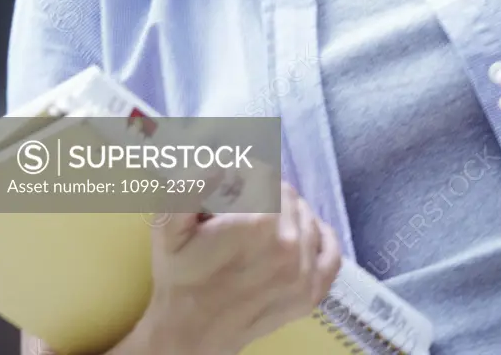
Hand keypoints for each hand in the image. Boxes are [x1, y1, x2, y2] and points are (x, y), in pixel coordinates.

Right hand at [142, 181, 341, 354]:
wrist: (188, 336)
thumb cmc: (180, 276)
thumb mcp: (169, 226)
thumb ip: (190, 186)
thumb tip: (219, 163)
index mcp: (258, 224)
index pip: (264, 174)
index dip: (243, 174)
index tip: (227, 186)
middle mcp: (290, 246)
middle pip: (286, 193)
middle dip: (262, 192)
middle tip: (237, 207)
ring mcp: (304, 273)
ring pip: (306, 215)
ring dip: (286, 212)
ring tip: (258, 226)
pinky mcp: (312, 294)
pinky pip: (331, 250)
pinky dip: (319, 236)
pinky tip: (301, 233)